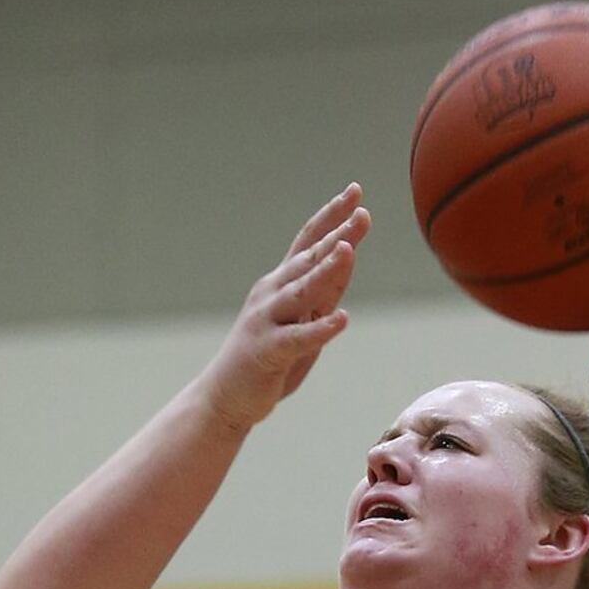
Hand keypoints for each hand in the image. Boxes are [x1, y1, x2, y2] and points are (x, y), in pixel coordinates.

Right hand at [196, 185, 369, 434]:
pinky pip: (297, 339)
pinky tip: (342, 320)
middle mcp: (272, 295)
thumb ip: (326, 290)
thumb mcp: (304, 318)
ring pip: (300, 292)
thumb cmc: (269, 357)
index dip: (331, 216)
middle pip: (307, 259)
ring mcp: (267, 321)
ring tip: (348, 250)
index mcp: (281, 283)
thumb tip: (350, 254)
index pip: (308, 242)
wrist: (226, 397)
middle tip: (362, 214)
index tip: (355, 191)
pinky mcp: (267, 352)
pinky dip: (319, 329)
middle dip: (335, 235)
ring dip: (325, 271)